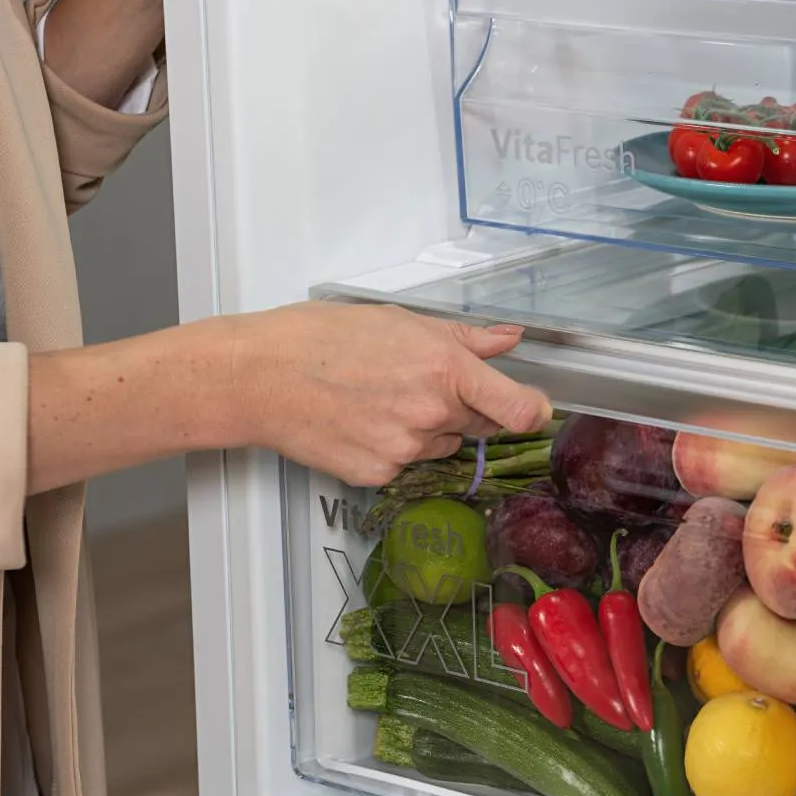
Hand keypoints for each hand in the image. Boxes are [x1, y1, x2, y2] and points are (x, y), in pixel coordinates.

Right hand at [231, 303, 553, 486]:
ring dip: (426, 427)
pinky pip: (406, 463)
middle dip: (461, 406)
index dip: (532, 412)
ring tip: (378, 398)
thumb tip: (507, 340)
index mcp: (445, 369)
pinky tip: (360, 420)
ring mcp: (406, 448)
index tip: (534, 411)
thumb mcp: (399, 320)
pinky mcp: (379, 474)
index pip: (519, 409)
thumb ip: (463, 337)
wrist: (260, 377)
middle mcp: (432, 413)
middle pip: (477, 423)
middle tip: (415, 382)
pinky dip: (392, 446)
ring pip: (441, 444)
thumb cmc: (319, 339)